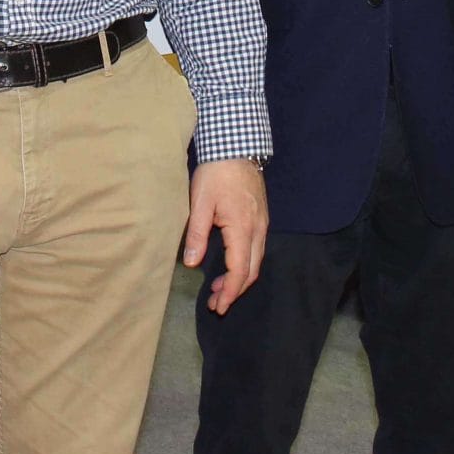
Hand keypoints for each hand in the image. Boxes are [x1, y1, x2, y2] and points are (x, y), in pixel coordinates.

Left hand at [183, 158, 267, 314]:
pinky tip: (229, 265)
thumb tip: (191, 263)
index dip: (229, 292)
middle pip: (251, 270)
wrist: (236, 146)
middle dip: (234, 291)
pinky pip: (256, 249)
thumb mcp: (200, 203)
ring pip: (256, 261)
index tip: (218, 307)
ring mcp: (262, 223)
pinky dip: (244, 264)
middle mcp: (258, 229)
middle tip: (216, 304)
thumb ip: (196, 234)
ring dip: (239, 278)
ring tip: (218, 289)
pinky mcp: (261, 217)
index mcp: (243, 228)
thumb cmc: (216, 172)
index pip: (239, 270)